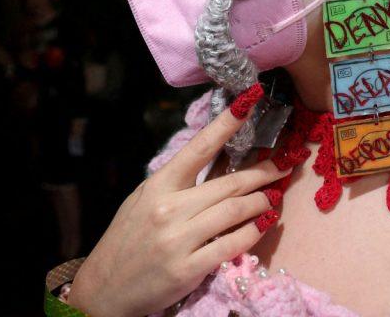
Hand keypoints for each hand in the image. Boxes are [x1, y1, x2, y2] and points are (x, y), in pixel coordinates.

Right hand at [68, 85, 291, 316]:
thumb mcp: (145, 200)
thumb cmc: (128, 240)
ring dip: (263, 201)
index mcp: (159, 185)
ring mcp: (178, 239)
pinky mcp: (188, 268)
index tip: (249, 101)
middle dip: (265, 171)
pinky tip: (264, 224)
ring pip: (237, 210)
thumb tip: (219, 159)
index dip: (227, 122)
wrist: (103, 289)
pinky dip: (254, 232)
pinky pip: (233, 244)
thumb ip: (179, 183)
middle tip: (286, 163)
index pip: (200, 147)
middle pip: (231, 182)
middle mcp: (169, 208)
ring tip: (274, 197)